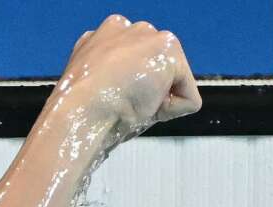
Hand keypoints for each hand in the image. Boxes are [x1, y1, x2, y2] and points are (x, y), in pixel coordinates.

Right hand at [55, 15, 202, 137]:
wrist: (83, 110)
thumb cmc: (86, 108)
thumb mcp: (99, 83)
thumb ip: (118, 74)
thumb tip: (131, 85)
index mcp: (109, 34)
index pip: (141, 67)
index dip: (135, 92)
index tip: (115, 98)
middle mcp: (131, 28)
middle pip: (161, 72)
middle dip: (151, 91)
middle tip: (125, 101)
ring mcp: (151, 37)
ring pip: (176, 82)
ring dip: (160, 100)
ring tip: (133, 102)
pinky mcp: (169, 52)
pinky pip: (189, 99)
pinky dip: (172, 111)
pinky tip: (147, 105)